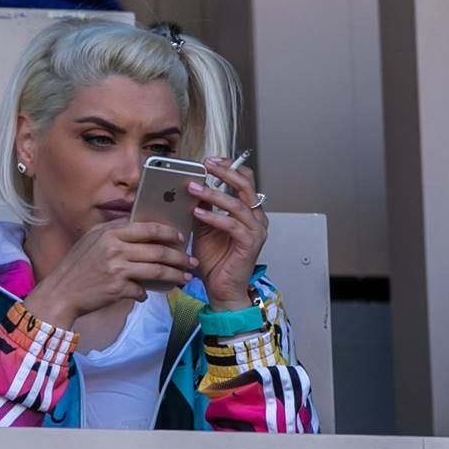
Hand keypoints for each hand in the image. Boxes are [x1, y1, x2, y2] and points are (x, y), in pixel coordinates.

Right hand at [23, 220, 197, 328]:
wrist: (60, 293)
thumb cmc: (77, 267)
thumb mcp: (92, 240)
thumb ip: (114, 233)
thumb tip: (141, 230)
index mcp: (109, 232)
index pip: (147, 228)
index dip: (168, 232)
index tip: (180, 238)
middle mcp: (114, 247)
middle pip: (157, 250)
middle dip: (179, 257)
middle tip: (191, 262)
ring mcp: (116, 268)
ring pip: (156, 270)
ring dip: (174, 275)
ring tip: (185, 279)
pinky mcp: (117, 288)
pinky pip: (142, 290)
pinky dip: (146, 293)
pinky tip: (147, 294)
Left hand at [186, 157, 268, 311]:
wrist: (221, 289)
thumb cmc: (215, 260)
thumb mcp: (204, 227)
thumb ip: (203, 206)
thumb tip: (191, 185)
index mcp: (249, 211)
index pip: (244, 180)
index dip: (229, 167)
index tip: (209, 160)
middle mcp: (256, 218)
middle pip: (245, 185)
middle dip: (225, 172)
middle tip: (206, 164)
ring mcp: (256, 231)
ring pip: (237, 204)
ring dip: (214, 194)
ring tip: (193, 188)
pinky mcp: (250, 244)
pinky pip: (232, 225)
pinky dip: (214, 217)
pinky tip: (198, 213)